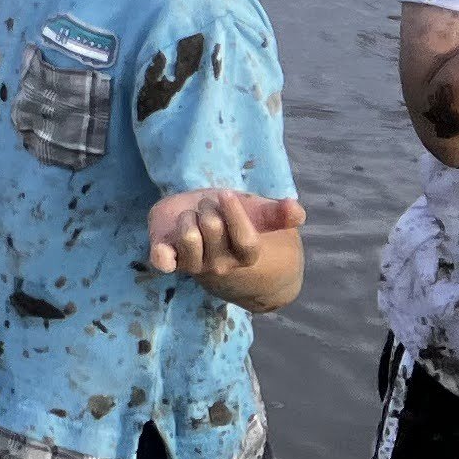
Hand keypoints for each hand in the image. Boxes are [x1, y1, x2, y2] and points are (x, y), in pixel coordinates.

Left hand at [145, 187, 304, 282]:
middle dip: (209, 206)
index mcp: (245, 255)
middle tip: (209, 205)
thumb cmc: (235, 219)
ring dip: (189, 215)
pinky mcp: (169, 258)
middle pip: (213, 228)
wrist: (207, 232)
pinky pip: (163, 262)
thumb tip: (296, 209)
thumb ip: (279, 214)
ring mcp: (194, 264)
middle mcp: (221, 264)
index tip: (226, 194)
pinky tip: (164, 248)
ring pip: (188, 236)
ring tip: (194, 215)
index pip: (245, 240)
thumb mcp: (259, 213)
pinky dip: (162, 256)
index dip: (235, 215)